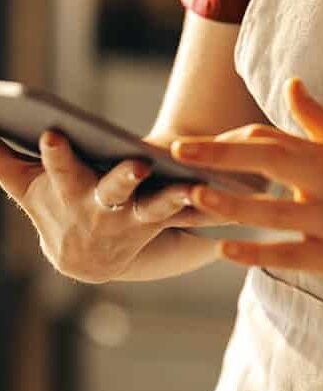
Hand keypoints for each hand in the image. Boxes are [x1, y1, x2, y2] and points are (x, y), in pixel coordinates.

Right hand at [0, 132, 239, 284]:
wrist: (92, 256)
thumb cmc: (60, 205)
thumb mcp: (31, 186)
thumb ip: (3, 162)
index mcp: (71, 192)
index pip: (60, 169)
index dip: (57, 155)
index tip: (54, 133)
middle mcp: (106, 209)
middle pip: (113, 190)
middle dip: (123, 178)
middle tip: (139, 164)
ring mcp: (141, 218)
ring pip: (159, 208)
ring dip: (176, 199)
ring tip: (196, 187)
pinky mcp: (176, 222)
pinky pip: (195, 214)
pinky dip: (210, 207)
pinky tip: (232, 192)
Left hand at [171, 77, 322, 292]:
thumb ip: (319, 122)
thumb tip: (291, 85)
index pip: (275, 138)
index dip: (231, 140)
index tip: (194, 145)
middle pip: (271, 160)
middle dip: (221, 154)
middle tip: (178, 150)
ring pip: (274, 211)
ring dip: (230, 204)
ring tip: (192, 196)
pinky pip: (291, 254)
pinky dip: (256, 252)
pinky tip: (224, 249)